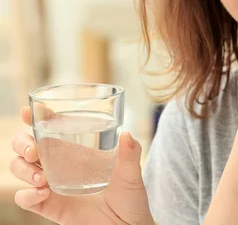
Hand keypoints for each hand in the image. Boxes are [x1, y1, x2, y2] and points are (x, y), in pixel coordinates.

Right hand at [10, 107, 153, 224]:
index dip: (37, 119)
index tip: (28, 112)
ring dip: (23, 170)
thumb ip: (131, 154)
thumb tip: (127, 135)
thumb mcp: (133, 172)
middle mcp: (61, 167)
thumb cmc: (131, 197)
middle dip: (22, 144)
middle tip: (34, 151)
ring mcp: (53, 187)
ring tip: (42, 179)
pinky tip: (41, 193)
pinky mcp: (51, 207)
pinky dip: (27, 195)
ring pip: (21, 170)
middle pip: (27, 148)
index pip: (51, 131)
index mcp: (77, 153)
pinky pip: (26, 199)